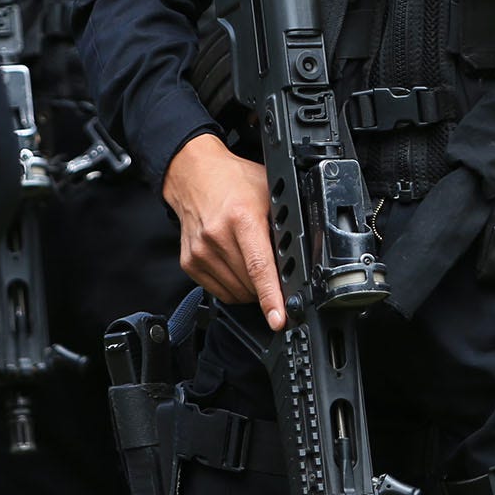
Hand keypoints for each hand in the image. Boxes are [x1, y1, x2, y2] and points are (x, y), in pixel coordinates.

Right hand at [163, 134, 286, 329]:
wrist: (194, 175)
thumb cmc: (234, 182)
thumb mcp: (268, 193)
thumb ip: (285, 222)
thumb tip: (304, 255)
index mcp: (241, 218)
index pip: (259, 266)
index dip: (271, 297)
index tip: (279, 319)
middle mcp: (217, 237)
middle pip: (250, 283)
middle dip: (268, 284)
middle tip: (273, 265)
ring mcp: (200, 252)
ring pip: (236, 292)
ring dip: (250, 288)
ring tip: (251, 259)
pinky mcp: (190, 262)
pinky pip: (220, 291)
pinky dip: (234, 287)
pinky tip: (236, 264)